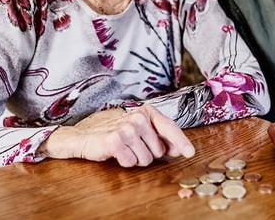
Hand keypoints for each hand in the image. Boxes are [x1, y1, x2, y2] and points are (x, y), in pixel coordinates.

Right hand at [40, 104, 194, 166]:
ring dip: (136, 159)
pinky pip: (131, 162)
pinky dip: (124, 161)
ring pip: (146, 159)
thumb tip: (178, 149)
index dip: (181, 142)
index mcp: (146, 111)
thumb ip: (159, 136)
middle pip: (158, 151)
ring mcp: (127, 128)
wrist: (84, 135)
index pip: (169, 127)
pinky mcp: (116, 140)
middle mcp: (138, 118)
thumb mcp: (138, 129)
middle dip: (148, 154)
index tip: (189, 152)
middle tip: (133, 146)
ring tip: (124, 149)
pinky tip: (116, 153)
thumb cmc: (112, 131)